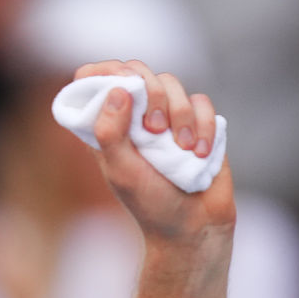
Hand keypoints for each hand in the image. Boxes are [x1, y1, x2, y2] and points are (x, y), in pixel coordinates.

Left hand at [76, 59, 233, 248]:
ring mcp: (167, 117)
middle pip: (138, 72)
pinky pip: (201, 102)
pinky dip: (202, 125)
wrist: (193, 226)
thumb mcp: (122, 171)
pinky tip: (199, 153)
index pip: (96, 81)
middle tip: (154, 130)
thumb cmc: (150, 204)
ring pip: (172, 83)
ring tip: (182, 149)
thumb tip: (117, 90)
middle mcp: (135, 117)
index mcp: (108, 127)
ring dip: (179, 114)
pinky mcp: (197, 122)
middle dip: (150, 93)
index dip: (102, 73)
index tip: (118, 85)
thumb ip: (110, 133)